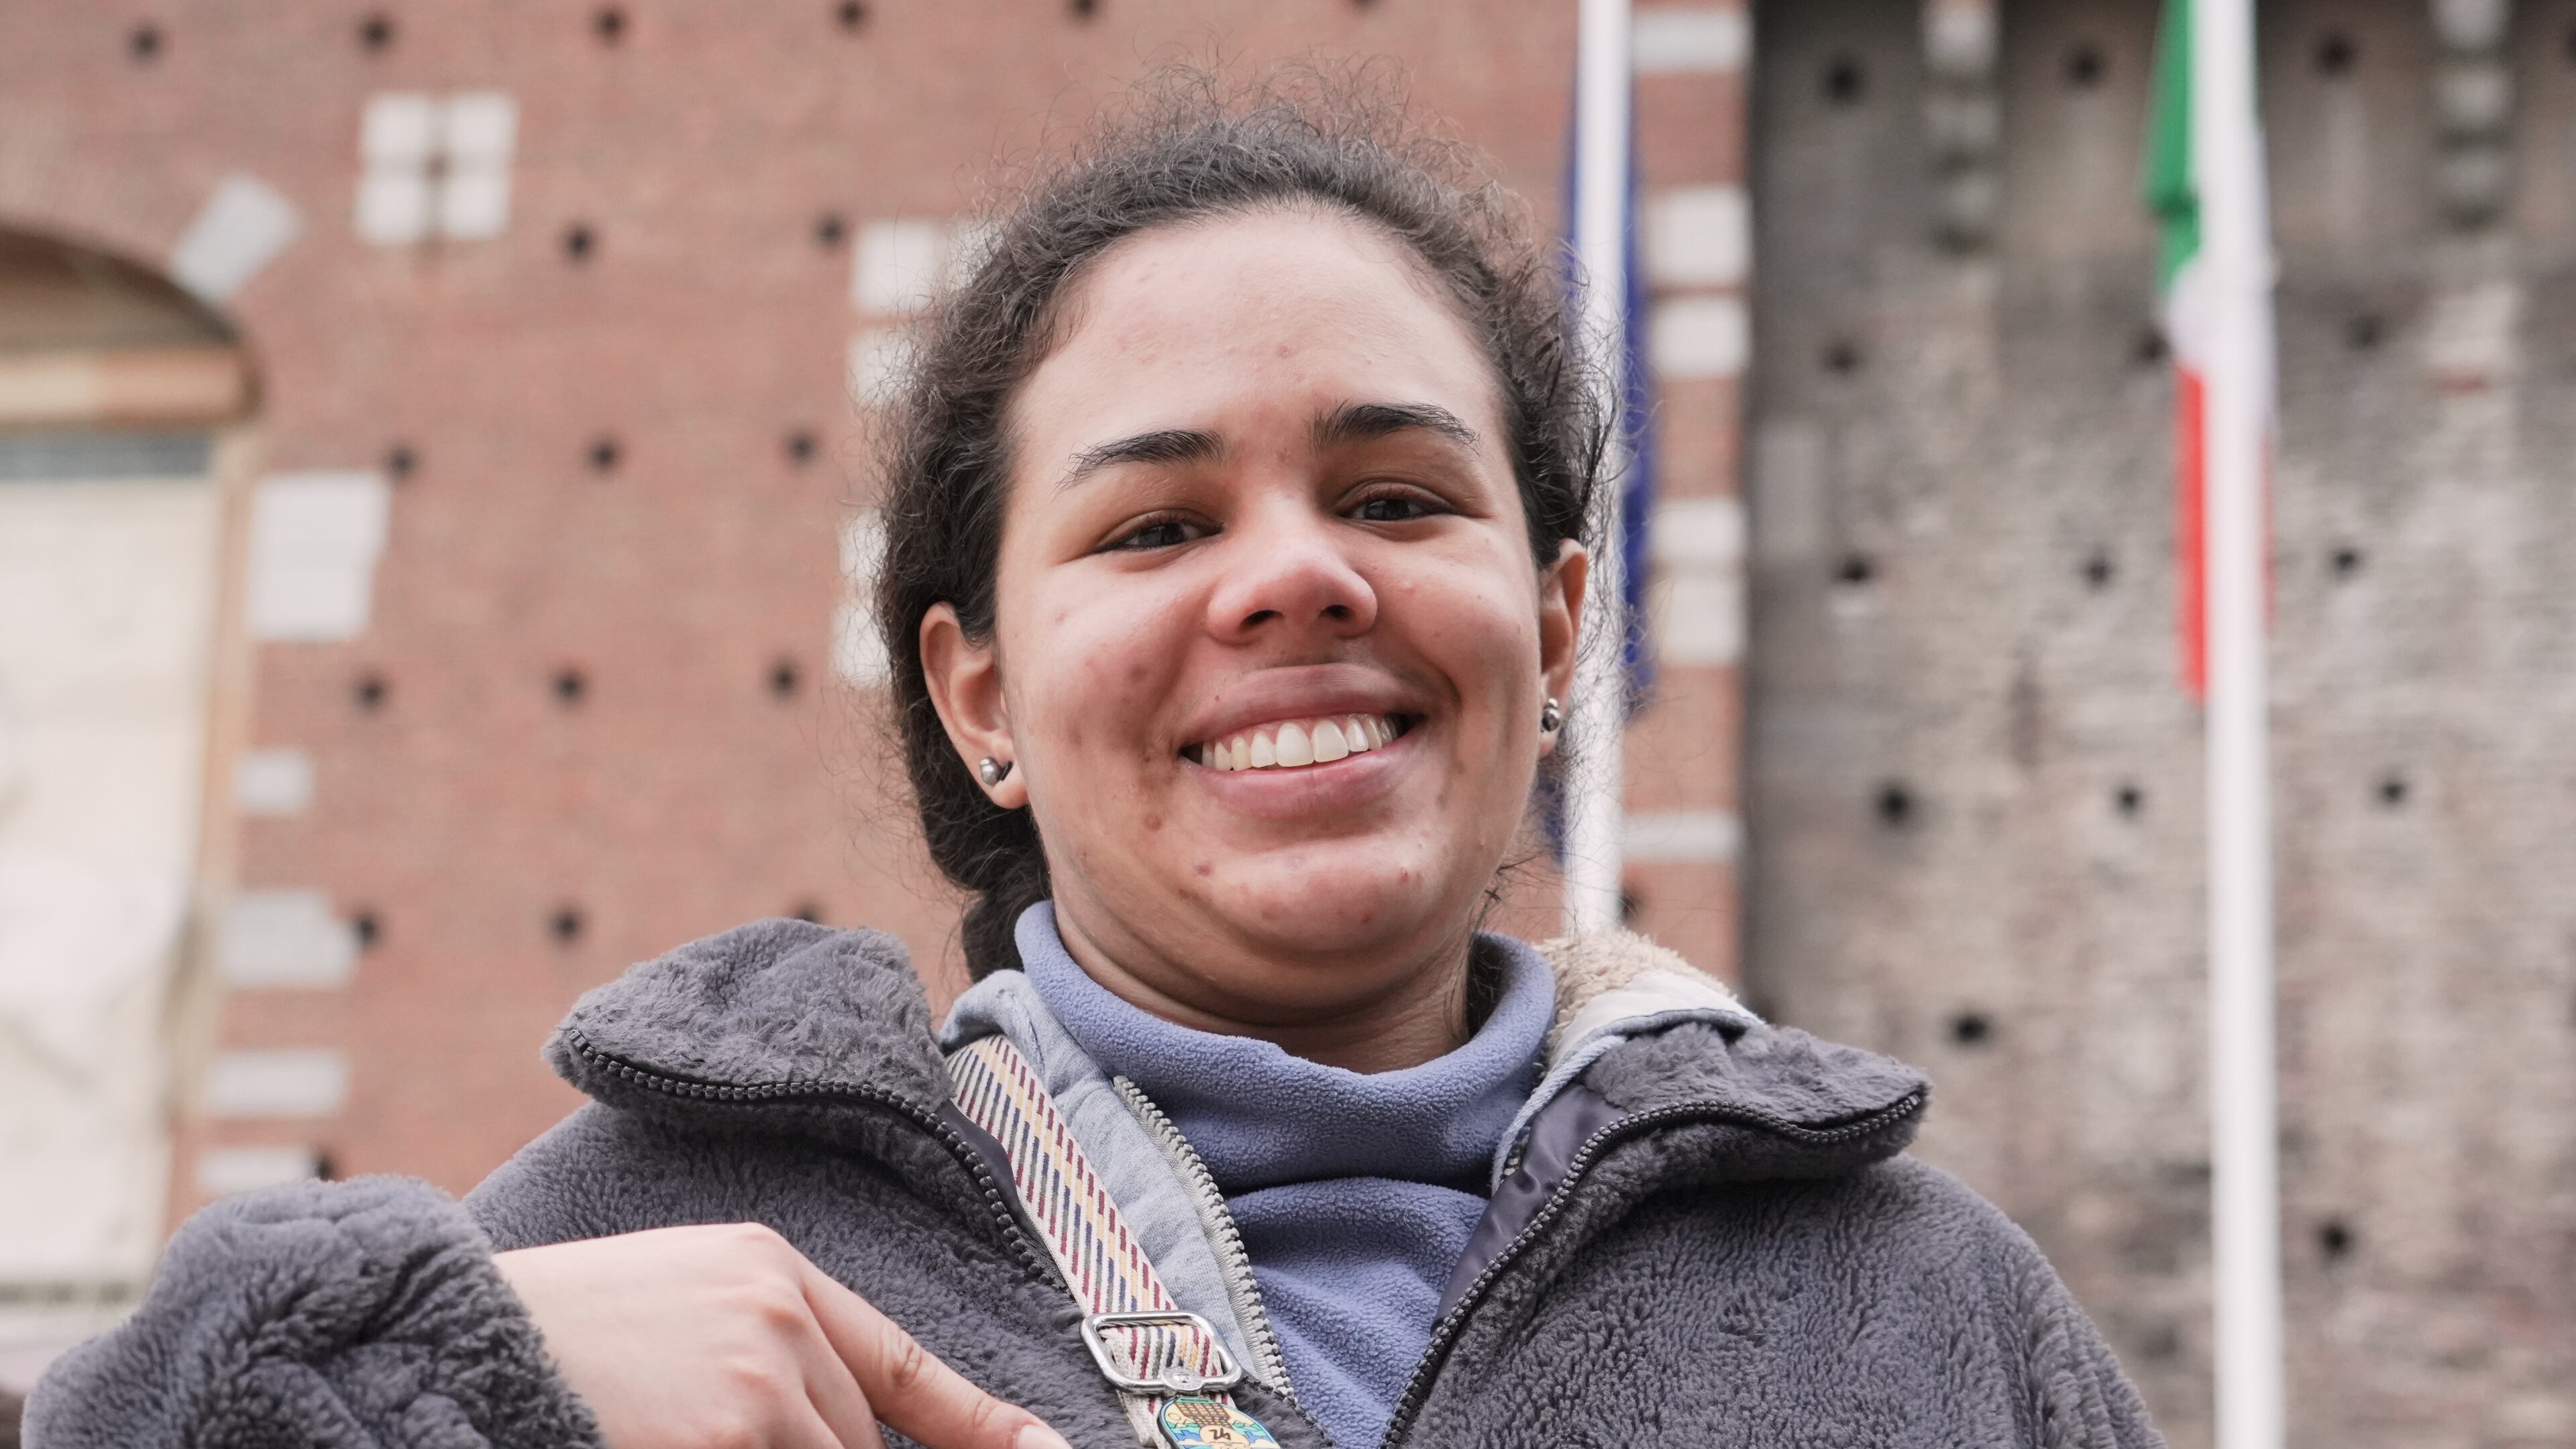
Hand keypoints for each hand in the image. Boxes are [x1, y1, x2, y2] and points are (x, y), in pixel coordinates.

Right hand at [495, 1223, 1074, 1448]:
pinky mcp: (725, 1438)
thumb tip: (858, 1432)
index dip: (990, 1428)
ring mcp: (755, 1388)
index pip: (911, 1368)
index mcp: (773, 1275)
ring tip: (688, 1420)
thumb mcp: (683, 1309)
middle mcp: (780, 1323)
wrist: (439, 1336)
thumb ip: (778, 1362)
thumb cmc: (558, 1338)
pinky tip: (680, 1434)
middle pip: (861, 1442)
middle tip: (724, 1424)